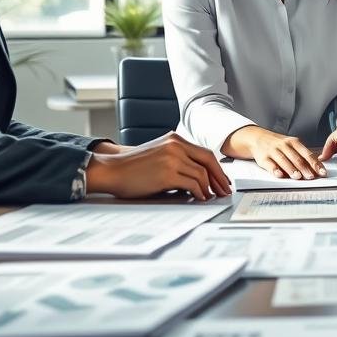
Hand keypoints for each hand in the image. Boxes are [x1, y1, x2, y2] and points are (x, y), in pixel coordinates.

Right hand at [85, 132, 231, 200]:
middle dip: (219, 177)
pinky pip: (193, 184)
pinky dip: (200, 192)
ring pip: (202, 173)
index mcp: (175, 139)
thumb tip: (199, 176)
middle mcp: (176, 145)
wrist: (111, 169)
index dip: (216, 167)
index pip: (204, 153)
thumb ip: (178, 158)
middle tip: (225, 190)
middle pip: (208, 160)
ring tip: (212, 197)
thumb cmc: (133, 167)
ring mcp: (172, 158)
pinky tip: (200, 198)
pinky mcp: (167, 173)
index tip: (222, 179)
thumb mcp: (159, 154)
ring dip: (210, 187)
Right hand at [249, 130, 325, 179]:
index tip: (322, 172)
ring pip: (284, 160)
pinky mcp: (263, 158)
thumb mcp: (291, 145)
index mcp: (294, 142)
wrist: (257, 138)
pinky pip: (270, 164)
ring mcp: (273, 151)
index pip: (307, 154)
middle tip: (311, 176)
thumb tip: (315, 168)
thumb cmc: (278, 144)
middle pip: (296, 158)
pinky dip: (275, 170)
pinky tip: (279, 175)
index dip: (315, 164)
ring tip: (298, 177)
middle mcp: (284, 145)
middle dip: (305, 168)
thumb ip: (302, 155)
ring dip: (291, 169)